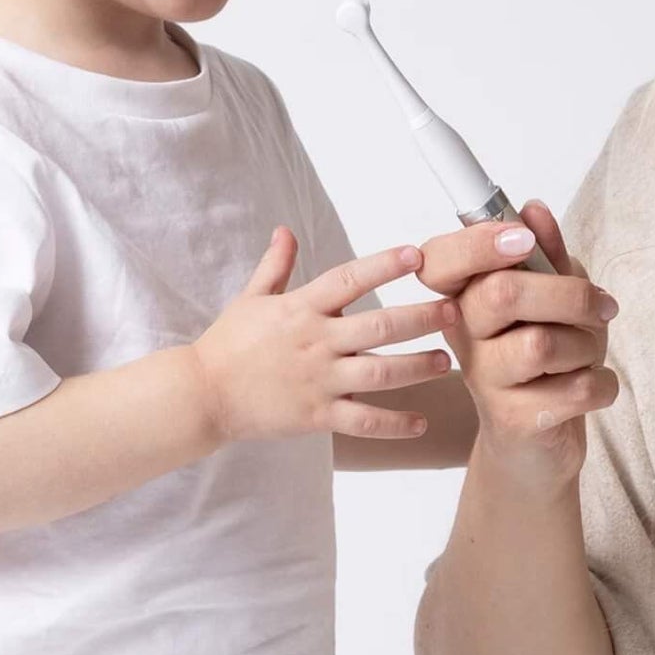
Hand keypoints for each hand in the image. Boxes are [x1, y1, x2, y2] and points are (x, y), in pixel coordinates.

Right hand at [190, 230, 458, 445]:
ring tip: (446, 361)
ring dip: (417, 367)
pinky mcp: (316, 416)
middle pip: (378, 327)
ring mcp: (318, 381)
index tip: (416, 255)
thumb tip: (285, 231)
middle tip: (453, 312)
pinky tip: (420, 422)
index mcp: (301, 308)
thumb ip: (275, 265)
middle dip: (420, 319)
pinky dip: (394, 424)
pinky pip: (363, 421)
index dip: (383, 266)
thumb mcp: (250, 298)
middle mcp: (315, 342)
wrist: (201, 395)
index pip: (348, 279)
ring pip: (379, 373)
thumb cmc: (227, 344)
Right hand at [415, 201, 619, 499]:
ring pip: (542, 344)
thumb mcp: (553, 299)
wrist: (536, 445)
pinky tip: (593, 389)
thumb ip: (545, 255)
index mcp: (463, 297)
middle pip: (504, 292)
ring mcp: (483, 380)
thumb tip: (533, 209)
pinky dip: (603, 384)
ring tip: (588, 355)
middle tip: (600, 308)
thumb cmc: (547, 360)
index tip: (524, 240)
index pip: (441, 259)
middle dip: (570, 295)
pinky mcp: (512, 420)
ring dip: (588, 345)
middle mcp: (463, 335)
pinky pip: (576, 388)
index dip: (480, 241)